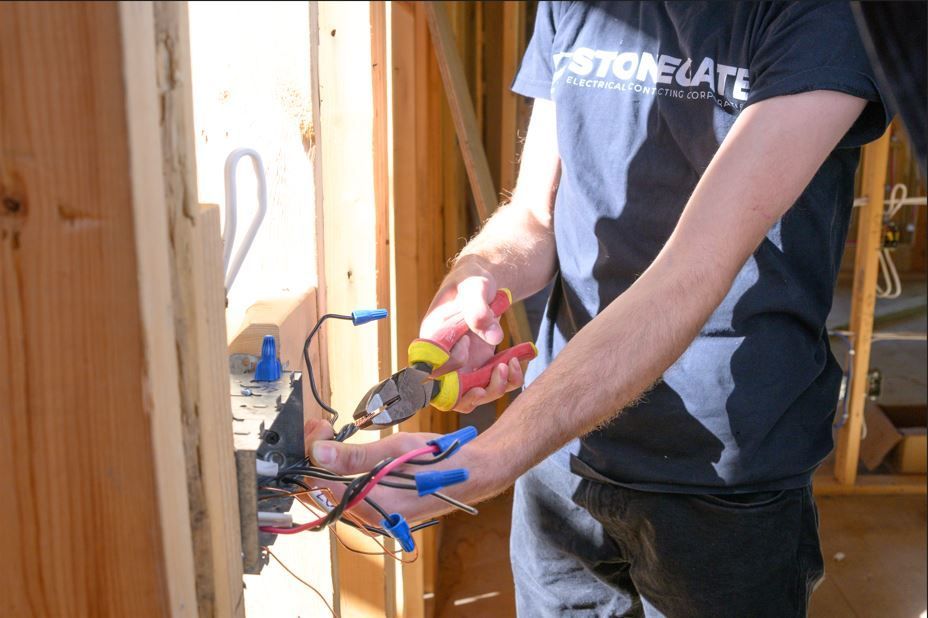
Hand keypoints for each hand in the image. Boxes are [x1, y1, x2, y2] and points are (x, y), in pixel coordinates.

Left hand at [303, 418, 503, 524]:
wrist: (473, 473)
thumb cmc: (440, 460)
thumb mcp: (396, 450)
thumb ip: (354, 455)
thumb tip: (318, 452)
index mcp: (374, 507)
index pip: (323, 485)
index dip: (314, 454)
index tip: (320, 428)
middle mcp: (371, 518)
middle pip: (326, 491)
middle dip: (317, 457)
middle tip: (321, 427)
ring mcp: (377, 516)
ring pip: (337, 491)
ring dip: (329, 463)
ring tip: (329, 434)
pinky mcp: (382, 510)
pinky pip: (352, 492)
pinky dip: (344, 471)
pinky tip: (346, 452)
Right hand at [421, 259, 524, 411]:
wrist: (484, 283)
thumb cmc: (471, 281)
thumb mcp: (474, 288)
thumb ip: (479, 309)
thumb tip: (494, 336)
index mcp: (432, 340)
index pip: (432, 370)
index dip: (450, 366)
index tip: (466, 342)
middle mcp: (444, 359)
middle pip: (451, 395)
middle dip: (475, 395)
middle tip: (497, 374)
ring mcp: (463, 366)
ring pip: (474, 395)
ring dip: (495, 388)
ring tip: (510, 364)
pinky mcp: (480, 367)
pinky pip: (493, 384)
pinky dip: (509, 379)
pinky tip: (517, 359)